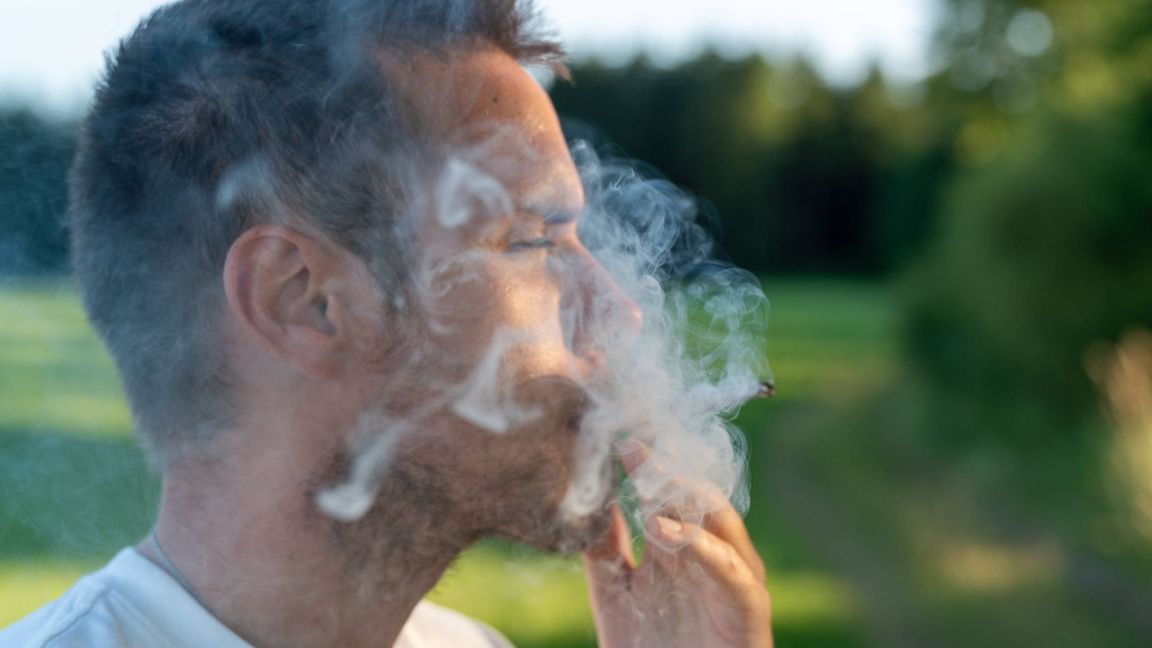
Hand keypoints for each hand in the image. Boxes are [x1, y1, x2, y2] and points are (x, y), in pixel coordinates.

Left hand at [582, 446, 772, 647]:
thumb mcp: (614, 593)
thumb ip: (604, 547)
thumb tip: (583, 499)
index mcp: (677, 545)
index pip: (664, 491)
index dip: (644, 463)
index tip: (614, 435)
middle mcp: (707, 553)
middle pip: (693, 496)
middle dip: (665, 466)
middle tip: (632, 438)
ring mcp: (731, 576)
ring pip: (720, 520)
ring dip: (686, 494)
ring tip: (650, 472)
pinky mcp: (748, 606)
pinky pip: (731, 568)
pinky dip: (702, 545)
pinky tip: (665, 530)